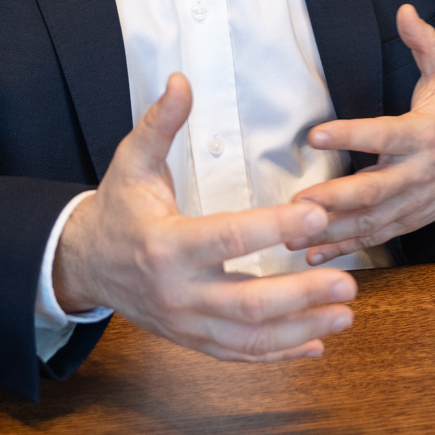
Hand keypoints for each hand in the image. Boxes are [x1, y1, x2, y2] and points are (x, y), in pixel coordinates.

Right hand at [52, 74, 357, 360]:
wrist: (85, 265)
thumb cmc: (118, 208)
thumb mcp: (132, 162)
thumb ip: (161, 123)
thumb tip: (181, 80)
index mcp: (167, 245)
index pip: (227, 238)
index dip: (273, 230)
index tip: (316, 215)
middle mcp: (178, 291)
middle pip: (246, 302)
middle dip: (301, 295)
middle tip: (348, 282)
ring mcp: (186, 322)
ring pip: (249, 337)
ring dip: (301, 329)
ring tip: (346, 315)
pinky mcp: (192, 339)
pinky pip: (239, 354)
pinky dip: (279, 353)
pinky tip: (316, 343)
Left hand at [288, 4, 434, 264]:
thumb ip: (425, 44)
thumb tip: (405, 10)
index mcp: (425, 134)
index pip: (384, 135)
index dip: (350, 135)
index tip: (315, 135)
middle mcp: (419, 172)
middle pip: (375, 189)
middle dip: (336, 199)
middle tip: (298, 202)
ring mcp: (415, 201)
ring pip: (372, 221)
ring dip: (332, 231)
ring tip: (293, 233)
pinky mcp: (409, 220)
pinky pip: (375, 238)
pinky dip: (344, 248)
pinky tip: (312, 254)